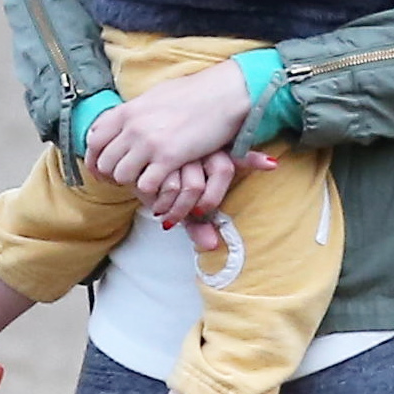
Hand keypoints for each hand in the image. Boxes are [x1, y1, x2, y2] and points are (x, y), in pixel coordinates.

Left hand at [86, 60, 256, 195]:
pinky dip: (151, 189)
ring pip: (121, 176)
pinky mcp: (168, 157)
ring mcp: (149, 142)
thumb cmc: (195, 93)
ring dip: (132, 182)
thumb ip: (135, 112)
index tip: (103, 168)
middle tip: (127, 179)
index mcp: (127, 110)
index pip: (93, 140)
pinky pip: (145, 184)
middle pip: (105, 162)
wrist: (224, 94)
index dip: (95, 158)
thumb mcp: (155, 97)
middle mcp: (133, 126)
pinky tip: (161, 184)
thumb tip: (122, 120)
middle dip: (113, 174)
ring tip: (145, 180)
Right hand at [138, 152, 274, 235]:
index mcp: (212, 152)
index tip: (272, 164)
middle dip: (206, 205)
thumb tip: (212, 246)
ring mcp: (181, 148)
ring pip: (192, 185)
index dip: (254, 160)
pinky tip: (154, 201)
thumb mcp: (181, 202)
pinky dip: (162, 200)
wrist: (122, 157)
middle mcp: (200, 147)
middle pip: (220, 174)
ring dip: (180, 206)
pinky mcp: (157, 153)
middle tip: (192, 214)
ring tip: (166, 210)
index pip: (236, 158)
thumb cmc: (159, 181)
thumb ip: (198, 223)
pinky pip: (167, 184)